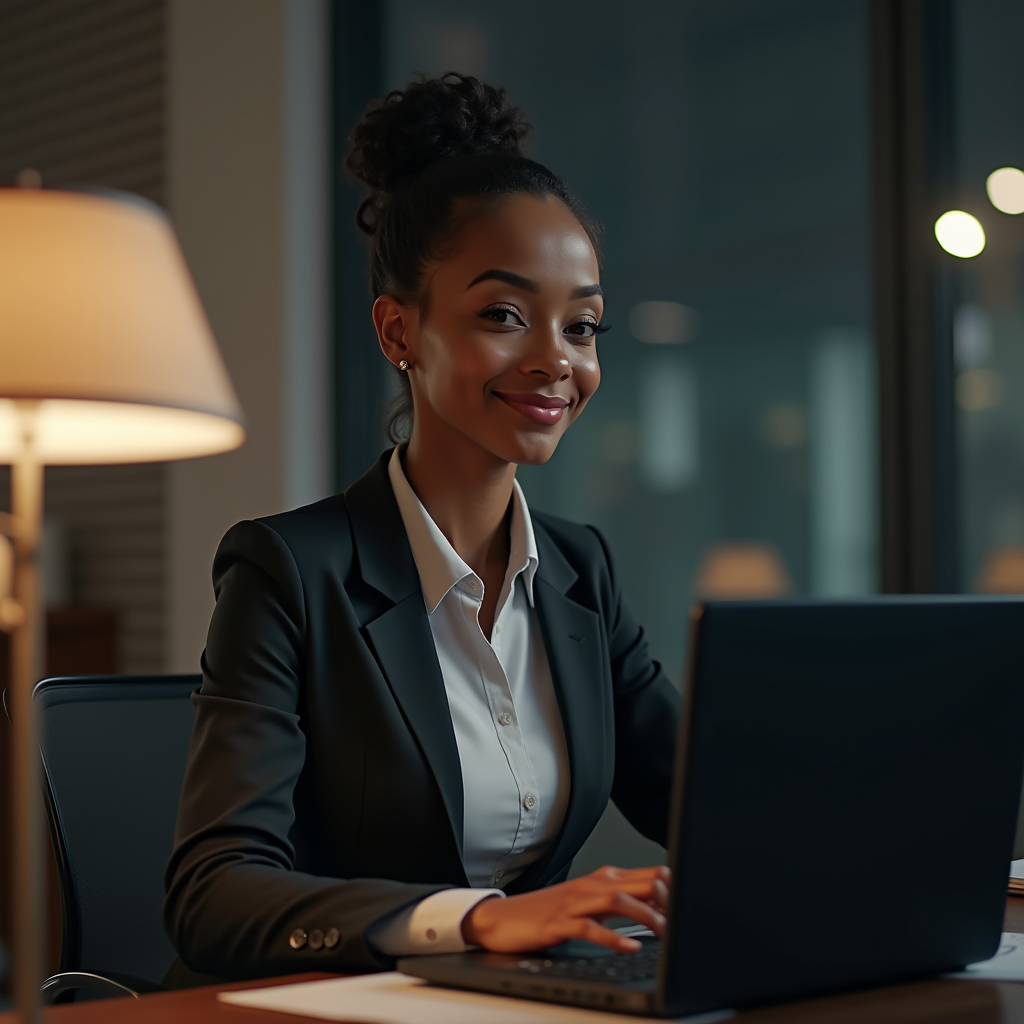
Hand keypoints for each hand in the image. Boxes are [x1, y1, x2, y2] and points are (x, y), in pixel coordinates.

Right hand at [461, 865, 669, 954]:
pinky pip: (590, 928)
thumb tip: (660, 907)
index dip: (672, 889)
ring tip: (664, 933)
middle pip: (637, 882)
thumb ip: (621, 901)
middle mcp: (592, 885)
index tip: (689, 906)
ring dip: (645, 915)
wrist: (505, 918)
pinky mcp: (560, 922)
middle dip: (665, 899)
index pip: (646, 874)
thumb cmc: (549, 911)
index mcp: (602, 879)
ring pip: (618, 900)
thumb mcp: (589, 903)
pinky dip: (612, 937)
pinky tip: (628, 946)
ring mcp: (575, 903)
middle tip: (684, 919)